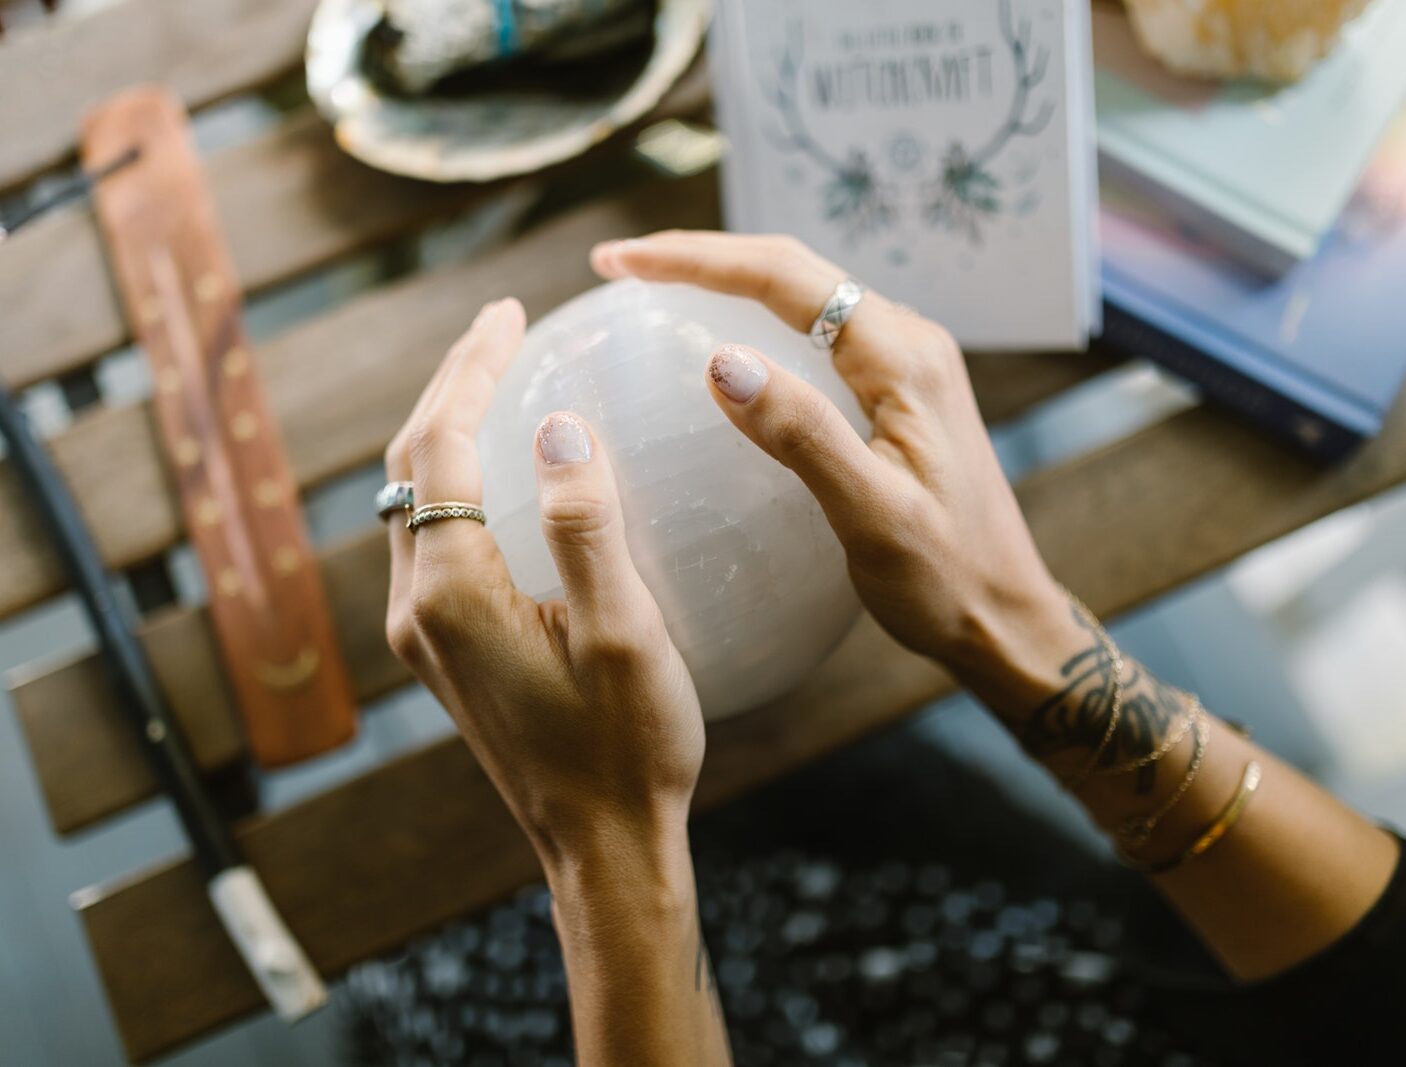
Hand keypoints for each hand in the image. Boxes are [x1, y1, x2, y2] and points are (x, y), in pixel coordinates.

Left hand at [382, 298, 703, 870]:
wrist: (600, 847)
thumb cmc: (627, 748)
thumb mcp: (624, 635)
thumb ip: (584, 526)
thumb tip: (554, 426)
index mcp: (451, 593)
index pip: (439, 447)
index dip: (472, 369)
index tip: (512, 312)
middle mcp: (417, 606)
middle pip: (409, 464)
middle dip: (450, 385)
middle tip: (502, 326)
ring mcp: (424, 631)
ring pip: (414, 500)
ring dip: (447, 430)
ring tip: (497, 376)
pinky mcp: (444, 649)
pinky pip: (433, 537)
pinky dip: (458, 479)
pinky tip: (503, 468)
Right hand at [591, 232, 1075, 708]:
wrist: (1006, 616)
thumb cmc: (945, 579)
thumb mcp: (871, 517)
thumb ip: (802, 435)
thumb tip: (720, 361)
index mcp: (903, 359)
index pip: (786, 278)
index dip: (698, 259)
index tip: (621, 263)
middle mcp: (908, 342)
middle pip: (793, 271)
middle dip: (703, 257)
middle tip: (619, 266)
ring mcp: (905, 366)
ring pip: (804, 297)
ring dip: (728, 281)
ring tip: (654, 288)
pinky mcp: (897, 394)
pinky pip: (816, 336)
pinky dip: (757, 321)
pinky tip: (720, 345)